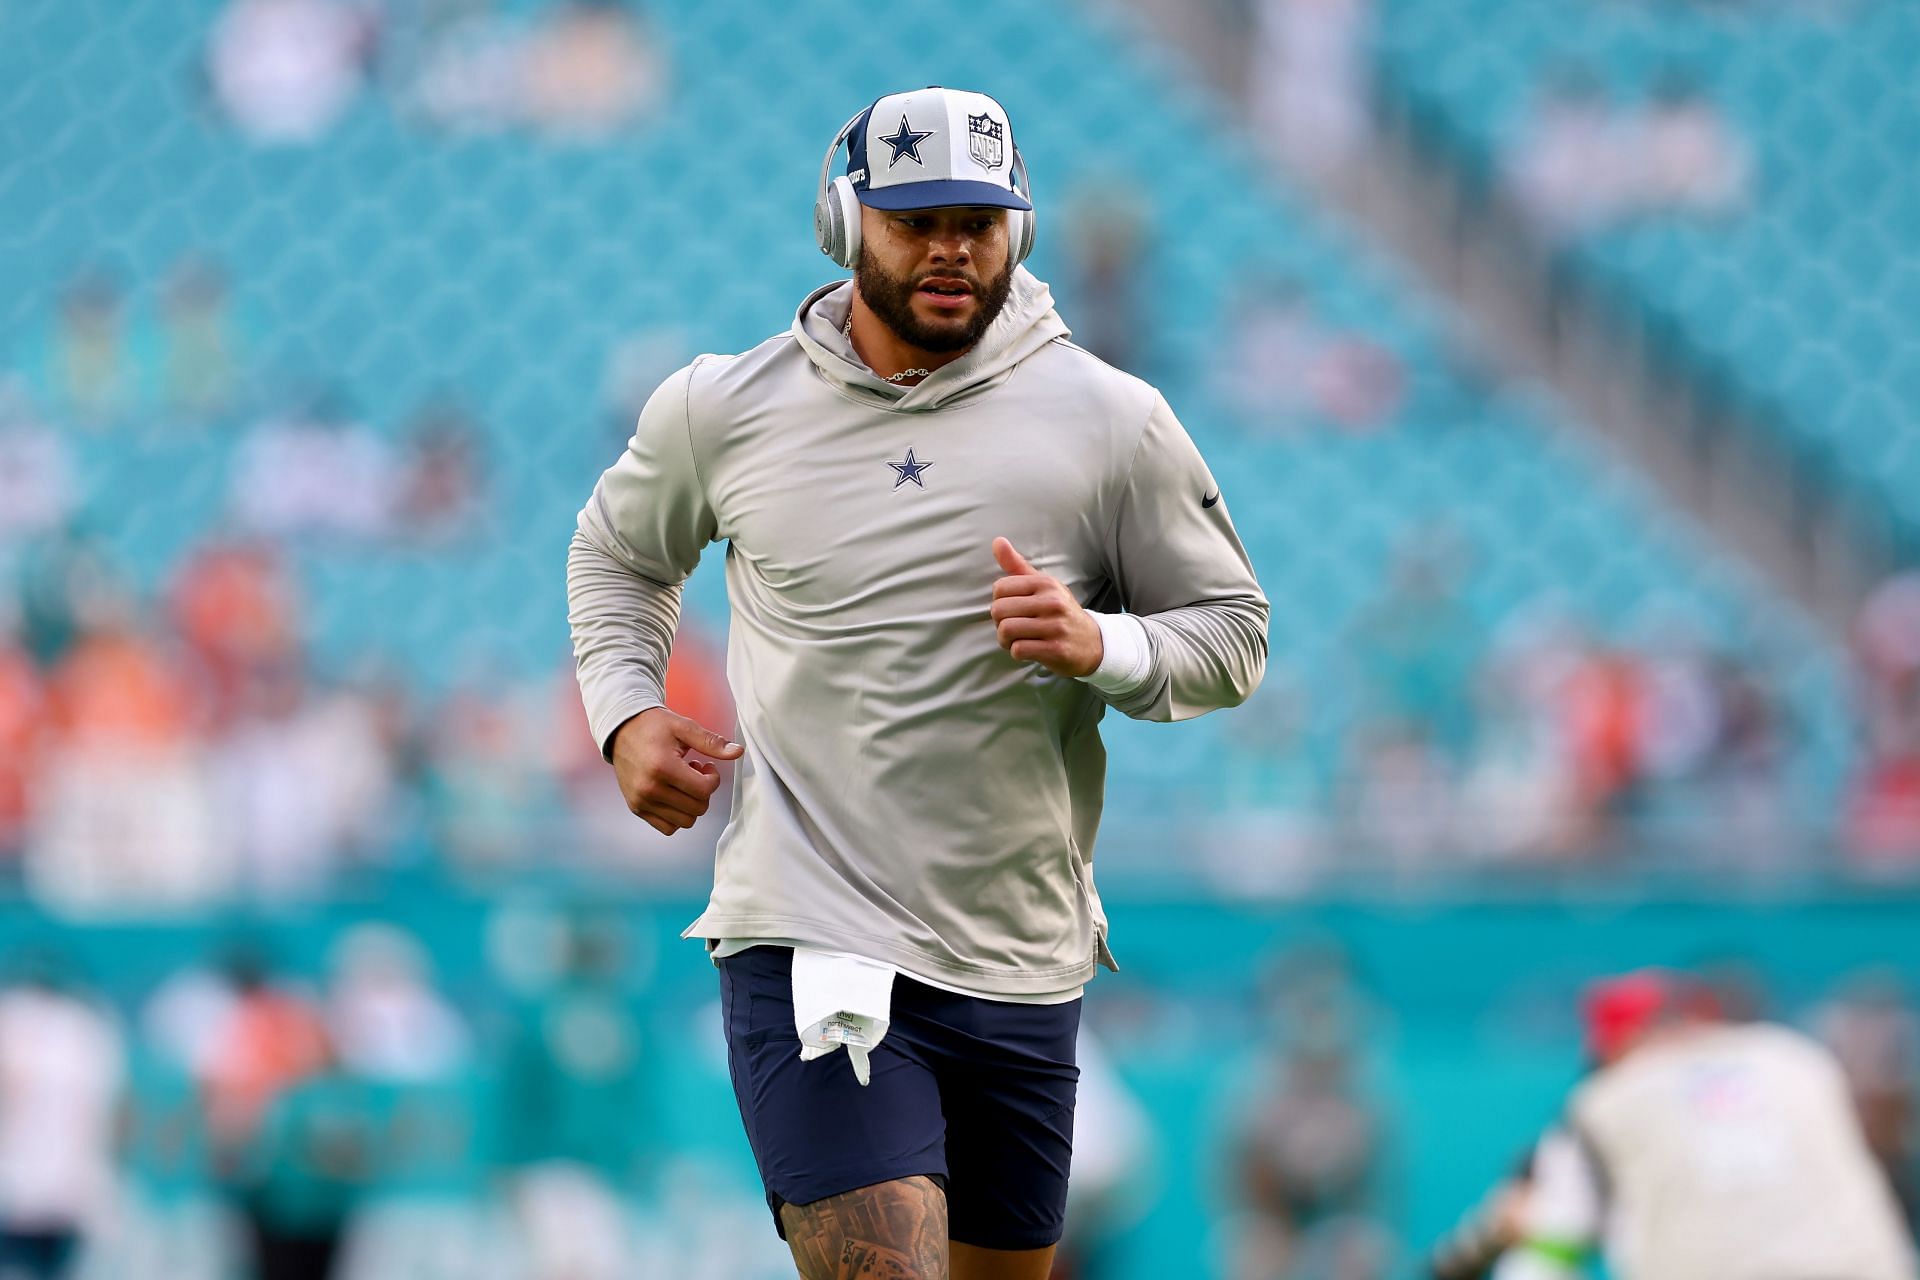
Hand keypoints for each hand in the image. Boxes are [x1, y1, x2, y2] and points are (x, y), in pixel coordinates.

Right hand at [607, 706, 742, 836]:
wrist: (621, 729)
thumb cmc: (654, 726)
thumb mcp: (684, 727)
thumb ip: (711, 742)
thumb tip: (738, 752)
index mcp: (662, 767)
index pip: (704, 791)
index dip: (713, 779)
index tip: (705, 765)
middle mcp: (649, 788)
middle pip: (697, 808)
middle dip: (704, 791)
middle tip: (694, 772)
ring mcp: (641, 801)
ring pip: (685, 821)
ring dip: (691, 804)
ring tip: (682, 783)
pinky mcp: (636, 808)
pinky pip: (667, 827)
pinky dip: (677, 815)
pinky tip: (674, 794)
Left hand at [990, 537, 1102, 678]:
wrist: (1093, 643)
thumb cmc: (1060, 612)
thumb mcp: (1043, 586)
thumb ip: (1017, 565)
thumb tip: (997, 540)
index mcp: (1046, 583)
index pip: (1000, 588)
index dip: (999, 602)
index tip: (1012, 610)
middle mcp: (1052, 602)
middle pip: (999, 610)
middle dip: (999, 623)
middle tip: (1012, 628)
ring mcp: (1055, 626)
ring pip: (1006, 630)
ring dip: (1005, 639)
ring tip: (1016, 640)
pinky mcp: (1056, 649)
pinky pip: (1018, 649)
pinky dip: (1016, 652)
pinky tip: (1027, 650)